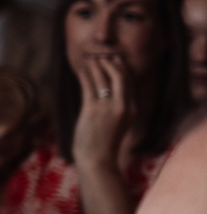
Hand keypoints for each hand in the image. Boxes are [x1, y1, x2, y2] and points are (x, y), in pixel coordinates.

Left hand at [71, 52, 132, 173]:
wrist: (97, 159)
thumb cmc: (104, 143)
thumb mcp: (117, 124)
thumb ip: (117, 108)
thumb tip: (106, 93)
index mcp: (132, 110)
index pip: (129, 83)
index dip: (122, 69)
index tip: (114, 60)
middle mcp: (123, 107)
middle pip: (120, 77)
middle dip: (111, 63)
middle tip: (102, 54)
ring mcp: (108, 108)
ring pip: (103, 78)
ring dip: (96, 65)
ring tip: (90, 58)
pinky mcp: (93, 110)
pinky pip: (89, 86)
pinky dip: (85, 75)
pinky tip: (81, 69)